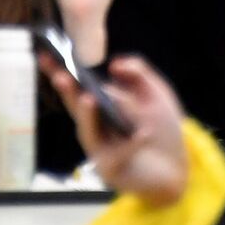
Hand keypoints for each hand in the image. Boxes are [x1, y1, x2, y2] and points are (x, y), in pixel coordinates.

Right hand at [43, 54, 187, 207]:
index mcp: (101, 105)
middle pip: (75, 106)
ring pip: (89, 131)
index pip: (77, 86)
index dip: (60, 71)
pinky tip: (143, 135)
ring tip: (89, 99)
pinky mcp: (110, 169)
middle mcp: (94, 126)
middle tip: (60, 76)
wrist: (178, 167)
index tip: (45, 54)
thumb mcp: (156, 93)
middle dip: (68, 91)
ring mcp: (99, 149)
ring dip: (88, 115)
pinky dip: (131, 144)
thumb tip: (113, 65)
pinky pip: (118, 153)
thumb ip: (138, 73)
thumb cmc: (163, 129)